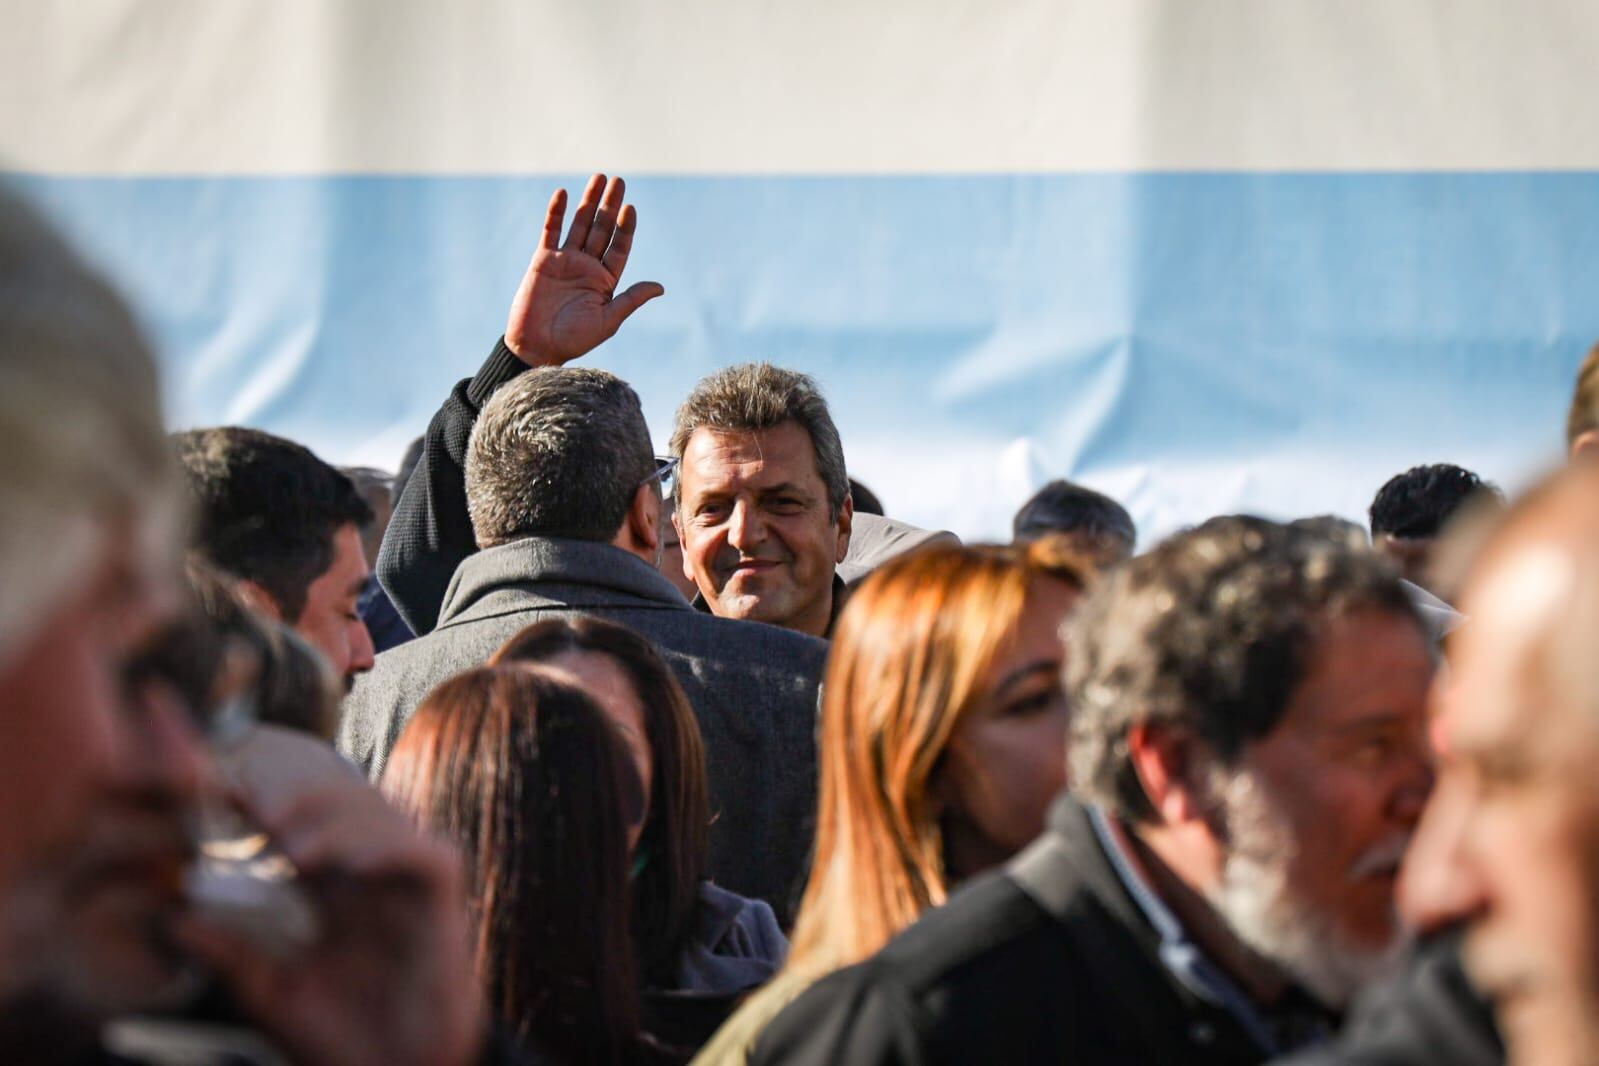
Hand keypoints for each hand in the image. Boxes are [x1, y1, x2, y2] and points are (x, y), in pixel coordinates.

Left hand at [178, 777, 485, 1065]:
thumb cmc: (343, 1038)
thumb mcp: (272, 993)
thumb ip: (232, 955)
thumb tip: (174, 920)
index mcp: (330, 885)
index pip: (298, 821)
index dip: (264, 798)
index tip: (218, 793)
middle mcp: (371, 870)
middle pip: (341, 799)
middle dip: (299, 794)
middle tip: (256, 809)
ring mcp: (409, 880)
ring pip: (381, 816)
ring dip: (337, 822)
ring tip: (293, 849)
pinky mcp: (444, 899)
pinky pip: (425, 856)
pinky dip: (389, 849)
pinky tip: (351, 864)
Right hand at [505, 172, 664, 367]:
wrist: (537, 347)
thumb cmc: (574, 340)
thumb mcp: (608, 320)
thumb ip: (631, 299)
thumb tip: (660, 287)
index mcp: (605, 280)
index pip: (619, 247)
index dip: (625, 228)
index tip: (630, 208)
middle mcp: (587, 266)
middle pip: (602, 229)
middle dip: (610, 205)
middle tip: (618, 180)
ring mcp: (565, 261)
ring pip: (579, 224)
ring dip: (588, 202)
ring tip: (599, 178)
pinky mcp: (543, 261)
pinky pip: (550, 232)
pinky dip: (555, 213)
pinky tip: (563, 194)